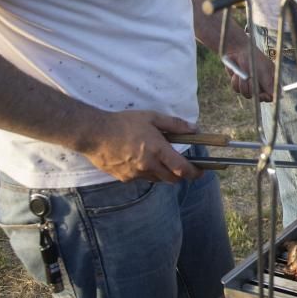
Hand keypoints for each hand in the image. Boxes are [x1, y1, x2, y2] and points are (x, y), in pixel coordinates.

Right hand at [77, 111, 202, 182]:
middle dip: (182, 175)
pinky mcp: (124, 178)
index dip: (195, 172)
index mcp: (158, 151)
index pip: (182, 169)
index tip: (202, 171)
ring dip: (165, 174)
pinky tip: (143, 161)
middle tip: (185, 167)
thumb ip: (175, 125)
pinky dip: (148, 172)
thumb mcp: (152, 117)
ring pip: (158, 180)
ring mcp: (136, 174)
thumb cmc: (124, 123)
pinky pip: (143, 178)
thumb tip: (194, 129)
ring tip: (163, 160)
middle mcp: (148, 166)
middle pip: (172, 179)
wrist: (94, 133)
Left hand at [224, 47, 273, 101]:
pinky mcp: (241, 83)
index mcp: (271, 79)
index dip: (267, 97)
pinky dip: (236, 82)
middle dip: (253, 89)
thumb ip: (269, 84)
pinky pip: (238, 90)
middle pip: (259, 98)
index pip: (273, 95)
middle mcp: (262, 83)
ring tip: (243, 74)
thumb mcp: (263, 71)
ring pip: (247, 94)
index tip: (262, 94)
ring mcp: (251, 84)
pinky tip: (237, 74)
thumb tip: (278, 97)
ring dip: (243, 84)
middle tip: (250, 79)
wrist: (237, 51)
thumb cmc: (253, 58)